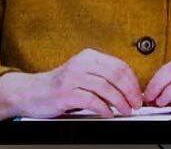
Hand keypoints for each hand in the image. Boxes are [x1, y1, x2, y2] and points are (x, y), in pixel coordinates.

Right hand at [0, 48, 142, 119]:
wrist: (31, 92)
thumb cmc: (60, 85)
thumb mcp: (82, 73)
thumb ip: (102, 76)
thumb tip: (128, 88)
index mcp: (88, 56)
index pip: (119, 65)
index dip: (132, 81)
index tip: (138, 93)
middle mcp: (81, 64)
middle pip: (115, 75)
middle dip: (130, 91)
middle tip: (136, 104)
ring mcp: (72, 78)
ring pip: (106, 88)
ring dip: (120, 102)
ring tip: (126, 110)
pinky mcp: (65, 94)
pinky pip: (91, 101)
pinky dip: (104, 109)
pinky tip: (108, 114)